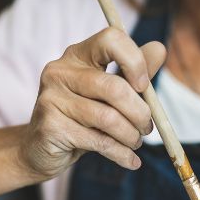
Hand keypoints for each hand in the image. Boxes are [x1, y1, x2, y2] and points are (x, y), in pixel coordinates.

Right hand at [19, 27, 166, 179]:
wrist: (40, 149)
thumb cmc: (79, 118)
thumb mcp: (107, 93)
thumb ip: (132, 72)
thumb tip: (160, 49)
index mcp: (77, 55)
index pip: (110, 39)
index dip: (134, 61)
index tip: (144, 86)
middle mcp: (60, 71)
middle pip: (114, 87)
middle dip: (140, 112)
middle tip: (147, 128)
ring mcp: (51, 98)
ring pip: (108, 118)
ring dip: (130, 136)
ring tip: (135, 143)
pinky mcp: (50, 126)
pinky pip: (97, 141)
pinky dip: (120, 153)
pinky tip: (130, 161)